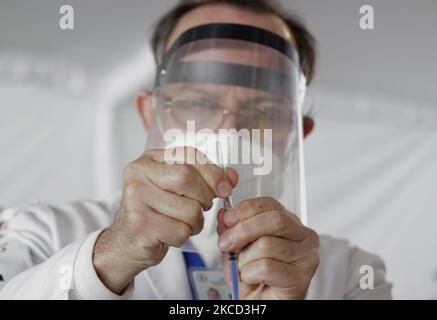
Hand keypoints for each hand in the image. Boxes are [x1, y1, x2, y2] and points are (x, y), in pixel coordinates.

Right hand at [93, 147, 236, 293]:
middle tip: (202, 207)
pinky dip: (184, 236)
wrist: (128, 241)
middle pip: (187, 178)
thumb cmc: (157, 211)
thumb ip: (205, 179)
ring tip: (184, 222)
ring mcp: (136, 198)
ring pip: (189, 209)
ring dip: (195, 222)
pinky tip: (172, 233)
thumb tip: (231, 177)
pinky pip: (181, 231)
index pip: (189, 155)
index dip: (213, 172)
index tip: (225, 188)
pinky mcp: (140, 224)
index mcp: (150, 159)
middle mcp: (139, 174)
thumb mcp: (178, 189)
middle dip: (204, 197)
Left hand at [217, 197, 318, 299]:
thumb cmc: (253, 278)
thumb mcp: (236, 249)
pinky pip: (267, 267)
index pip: (270, 204)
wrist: (262, 304)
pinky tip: (253, 279)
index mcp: (289, 224)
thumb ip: (231, 230)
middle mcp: (303, 237)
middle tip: (226, 243)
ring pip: (267, 244)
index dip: (246, 209)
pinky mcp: (301, 278)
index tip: (228, 219)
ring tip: (245, 269)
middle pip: (274, 220)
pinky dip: (250, 273)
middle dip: (243, 230)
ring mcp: (306, 257)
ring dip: (245, 259)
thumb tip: (224, 214)